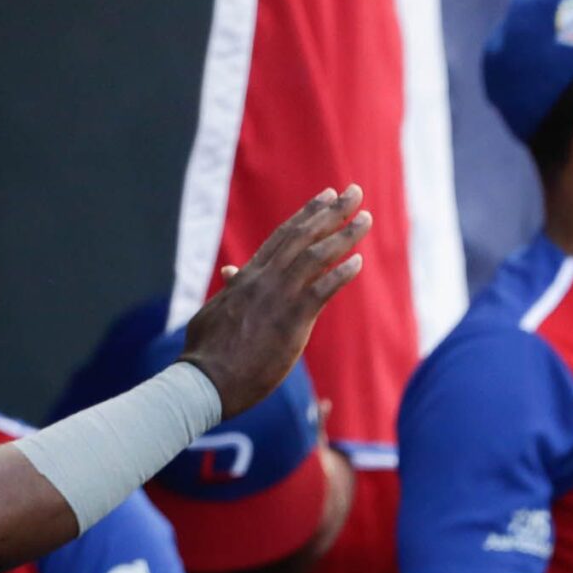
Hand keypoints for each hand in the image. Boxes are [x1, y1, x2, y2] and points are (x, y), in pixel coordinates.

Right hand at [180, 186, 372, 416]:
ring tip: (366, 219)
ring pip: (315, 256)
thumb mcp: (216, 312)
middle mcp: (264, 279)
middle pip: (301, 235)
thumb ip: (230, 290)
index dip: (306, 214)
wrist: (206, 380)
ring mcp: (277, 297)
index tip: (326, 197)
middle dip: (331, 212)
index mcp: (248, 277)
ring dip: (344, 235)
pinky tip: (358, 261)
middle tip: (354, 192)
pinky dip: (340, 273)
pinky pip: (321, 289)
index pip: (282, 237)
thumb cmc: (208, 353)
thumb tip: (231, 274)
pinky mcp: (291, 320)